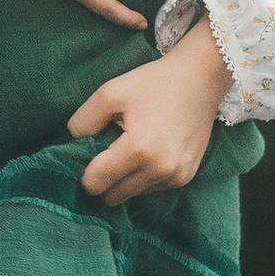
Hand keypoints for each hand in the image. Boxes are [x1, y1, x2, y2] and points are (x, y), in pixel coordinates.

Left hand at [71, 16, 231, 201]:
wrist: (201, 79)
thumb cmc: (154, 83)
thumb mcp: (110, 92)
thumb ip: (82, 121)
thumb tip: (73, 143)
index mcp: (138, 149)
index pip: (95, 184)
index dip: (85, 173)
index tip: (89, 155)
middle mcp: (159, 170)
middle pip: (112, 197)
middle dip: (104, 180)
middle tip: (107, 153)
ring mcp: (175, 177)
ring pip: (132, 195)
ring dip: (125, 179)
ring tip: (132, 148)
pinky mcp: (185, 178)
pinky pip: (152, 189)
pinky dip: (143, 176)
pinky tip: (149, 151)